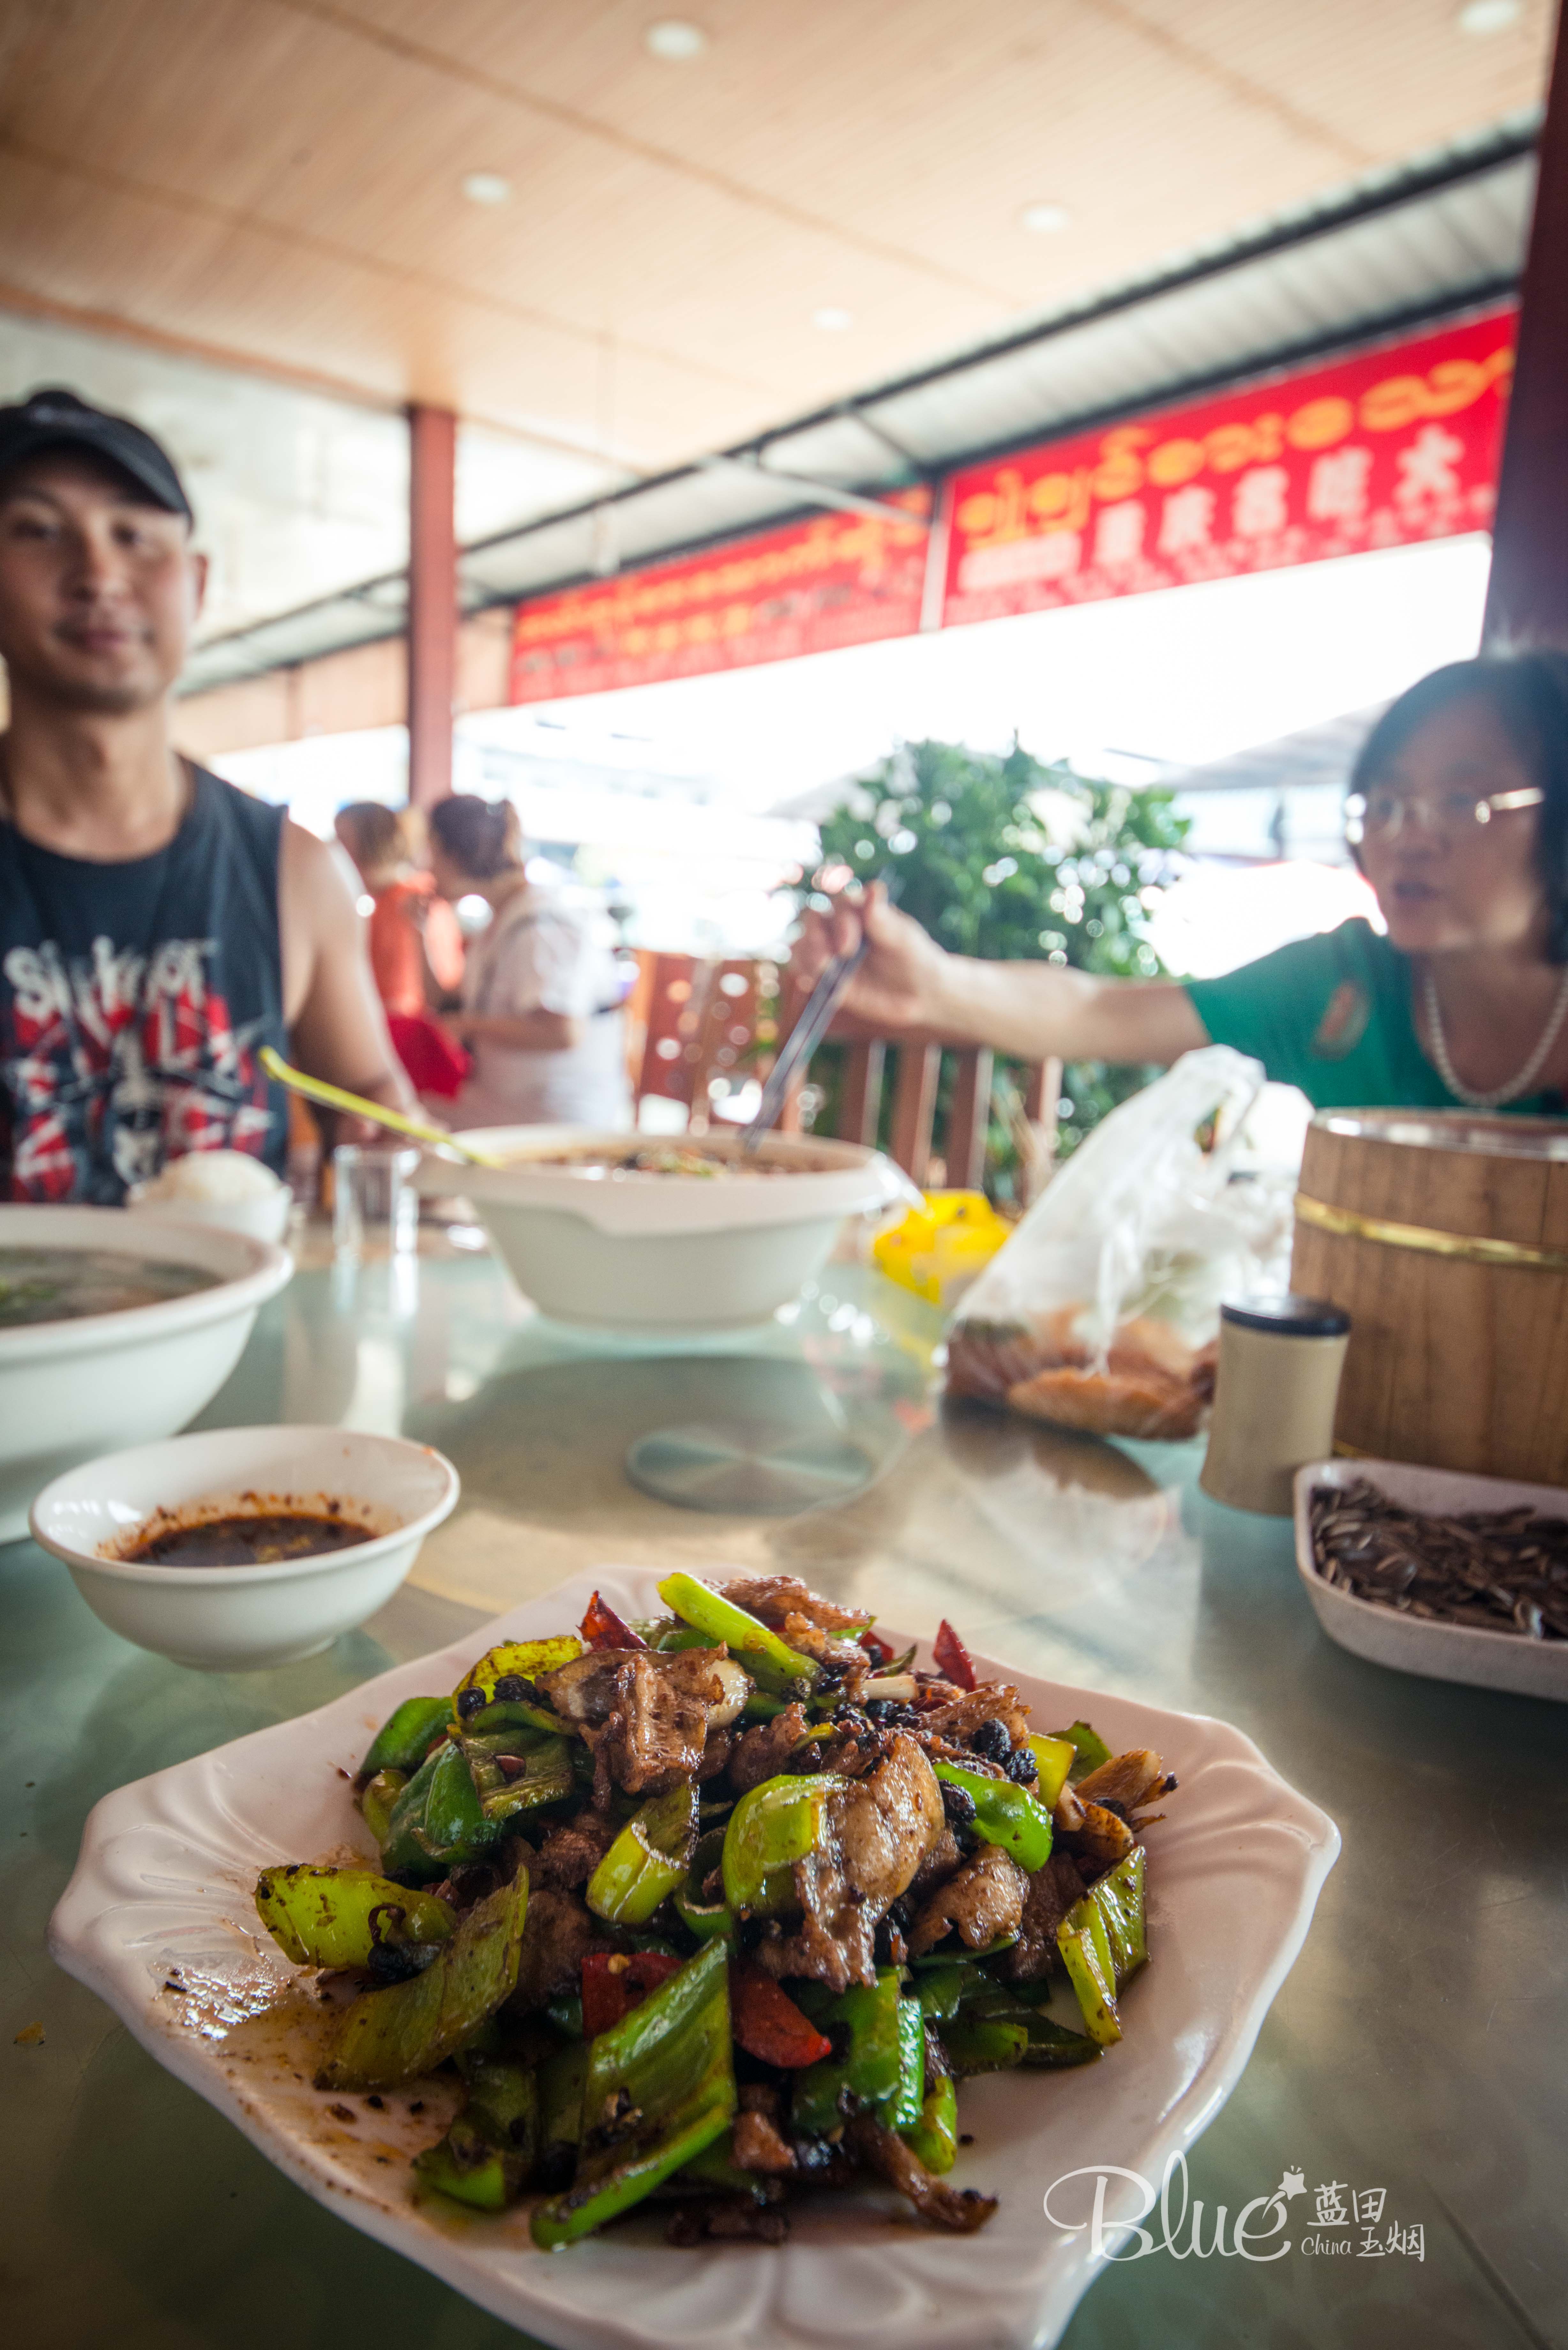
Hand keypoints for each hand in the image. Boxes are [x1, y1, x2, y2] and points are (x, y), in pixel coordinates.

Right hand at [791, 881, 952, 1040]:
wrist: (919, 994)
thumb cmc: (915, 959)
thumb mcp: (903, 941)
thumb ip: (883, 919)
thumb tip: (874, 888)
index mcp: (861, 910)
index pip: (840, 904)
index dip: (840, 923)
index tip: (849, 948)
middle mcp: (841, 925)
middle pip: (813, 919)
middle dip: (815, 938)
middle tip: (827, 961)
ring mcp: (831, 948)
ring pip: (803, 942)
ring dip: (806, 955)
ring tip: (820, 972)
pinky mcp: (825, 972)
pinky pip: (802, 966)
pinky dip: (802, 971)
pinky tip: (810, 981)